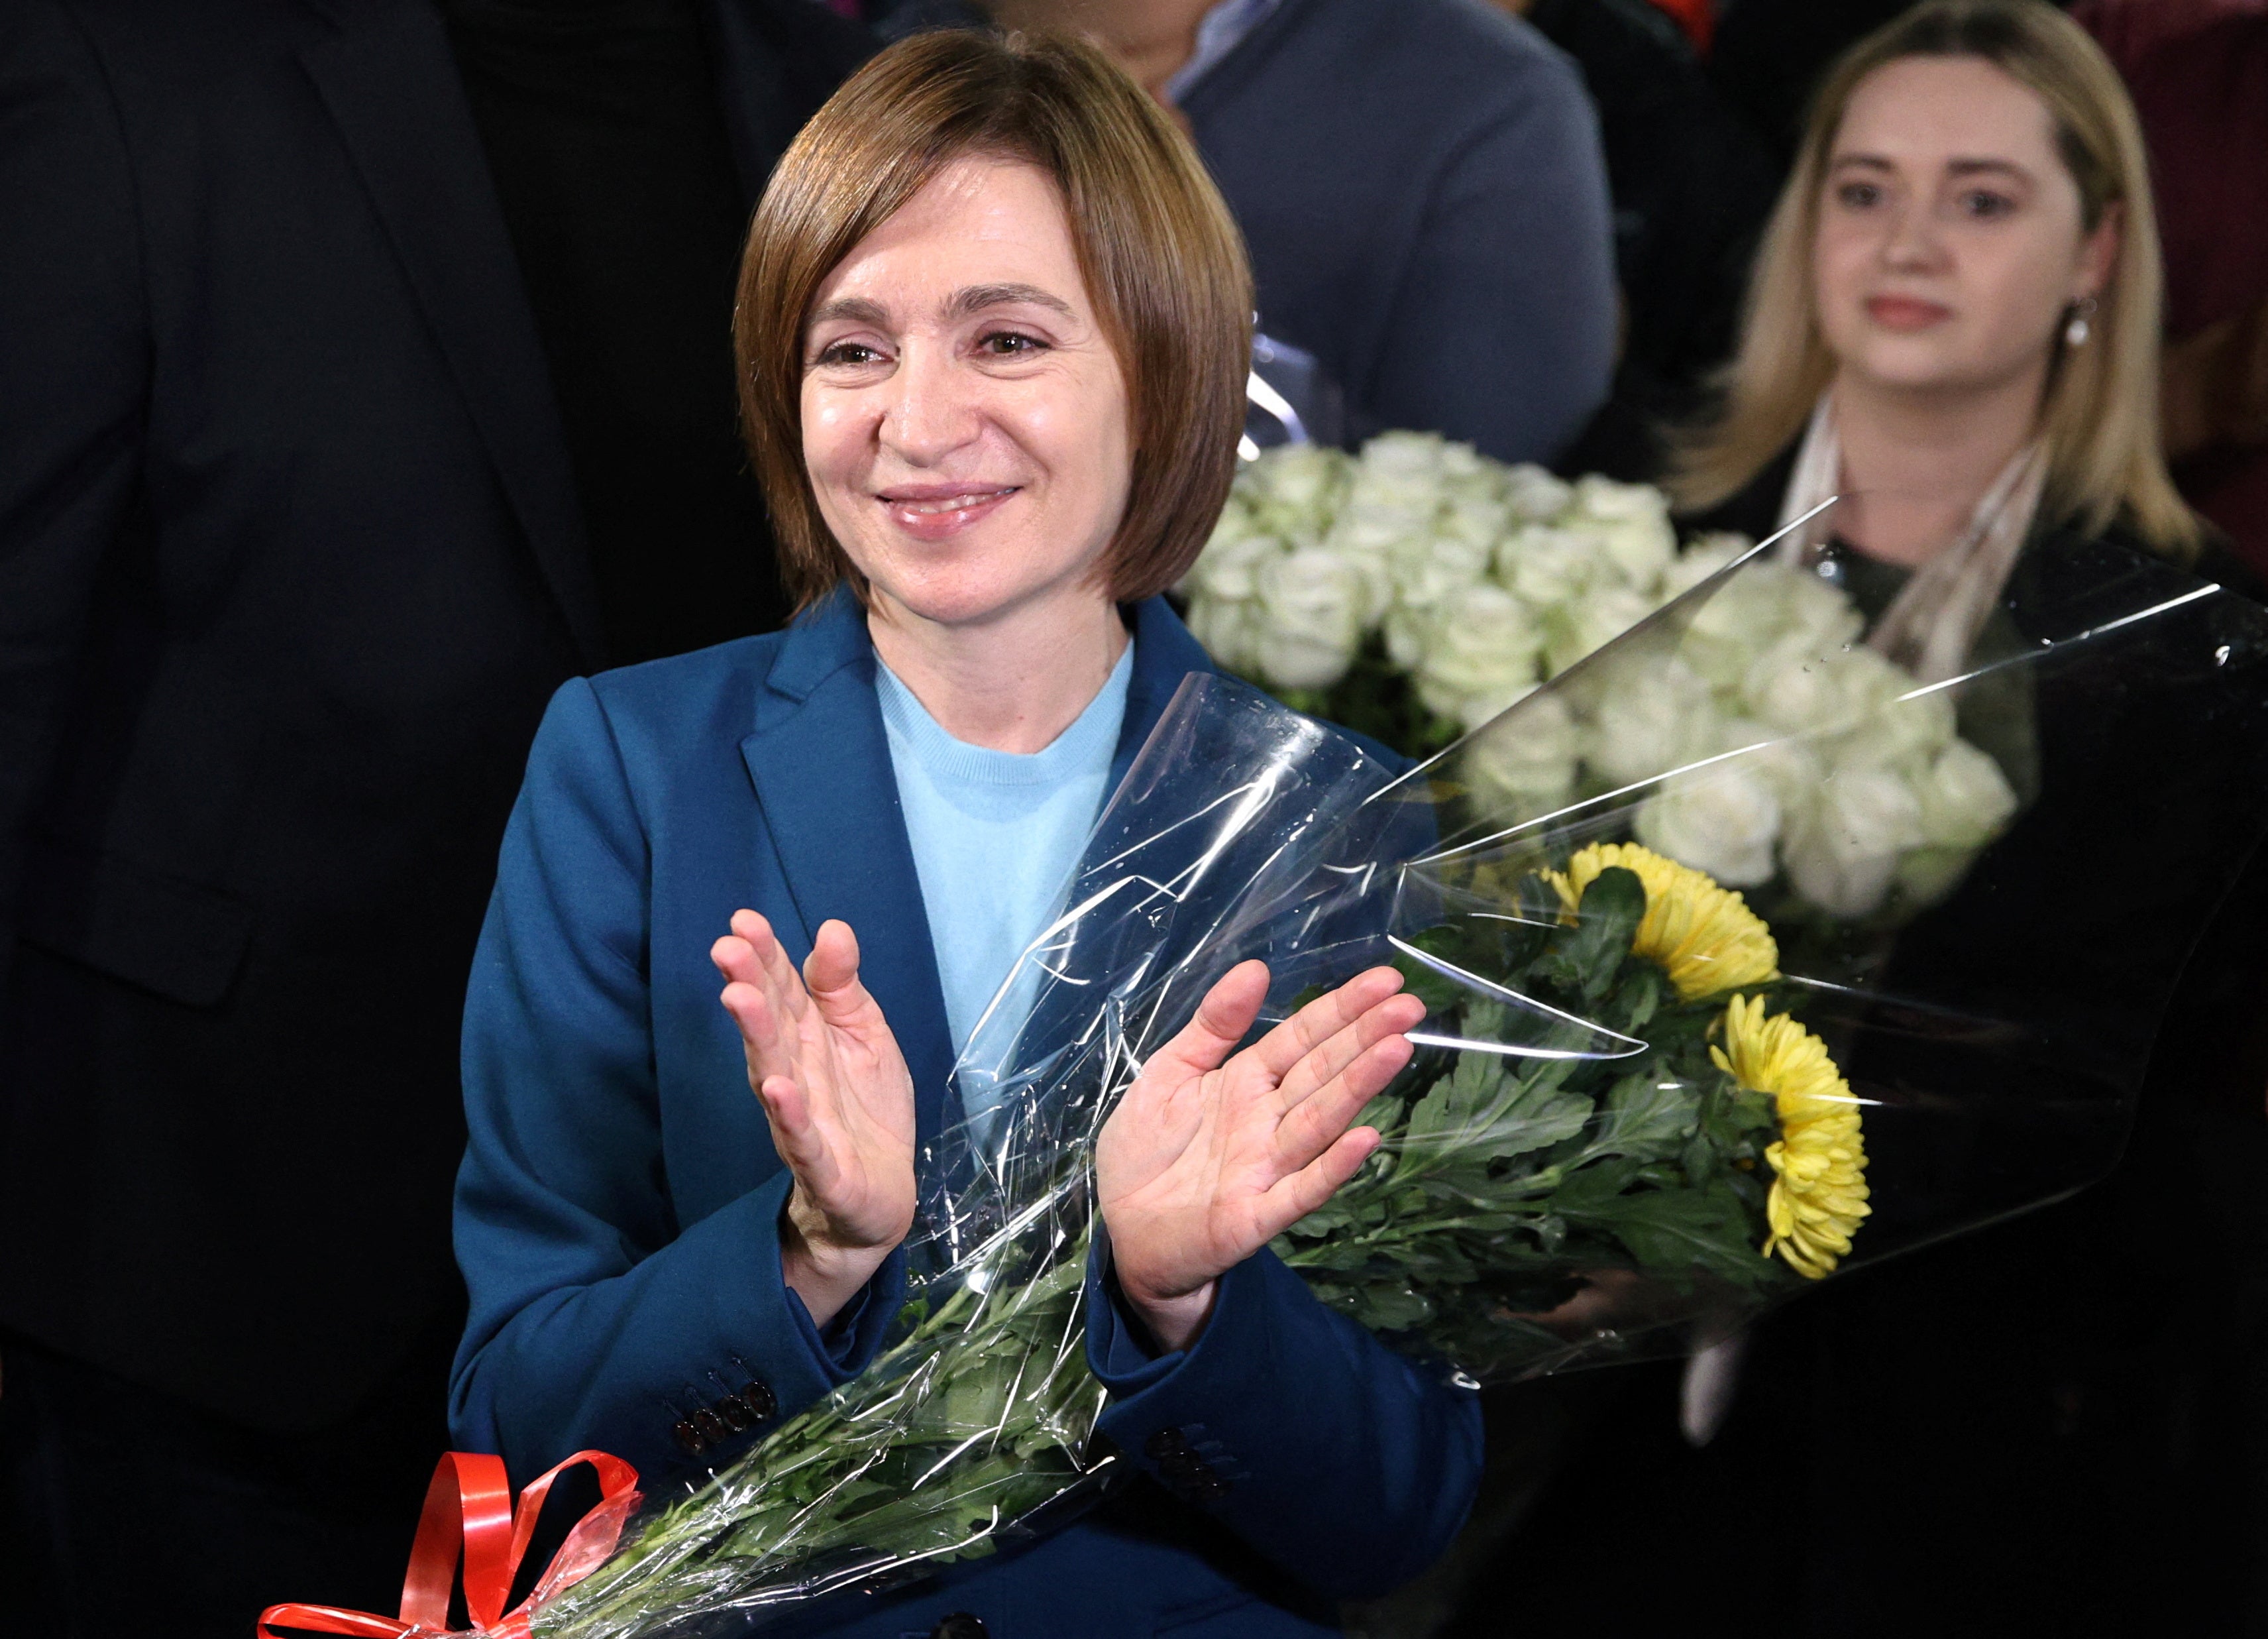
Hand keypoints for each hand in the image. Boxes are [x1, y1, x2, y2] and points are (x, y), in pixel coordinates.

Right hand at [713, 913, 915, 1327]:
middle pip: (770, 1027)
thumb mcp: (864, 1034)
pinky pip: (803, 1139)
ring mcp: (803, 1121)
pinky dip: (789, 1115)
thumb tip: (832, 928)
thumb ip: (843, 987)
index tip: (743, 920)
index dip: (764, 956)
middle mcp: (794, 1074)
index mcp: (806, 1039)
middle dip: (749, 986)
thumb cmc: (865, 1108)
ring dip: (757, 1038)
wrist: (882, 1195)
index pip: (781, 991)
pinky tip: (778, 1088)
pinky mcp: (822, 1166)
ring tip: (740, 999)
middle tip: (726, 948)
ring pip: (774, 1075)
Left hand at [1097, 962, 1423, 1351]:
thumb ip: (1213, 1026)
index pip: (1304, 1037)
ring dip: (1358, 1087)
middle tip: (1410, 1006)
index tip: (1387, 981)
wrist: (1122, 1233)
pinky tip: (1366, 1139)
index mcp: (1247, 1082)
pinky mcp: (1255, 1216)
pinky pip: (1300, 1189)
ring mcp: (1266, 1168)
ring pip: (1319, 1121)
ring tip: (1396, 1049)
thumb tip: (1256, 967)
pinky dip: (1332, 1166)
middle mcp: (1267, 1121)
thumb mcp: (1169, 1073)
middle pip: (1322, 1072)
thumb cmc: (1146, 1153)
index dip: (1342, 1008)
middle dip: (1364, 1037)